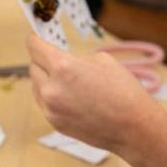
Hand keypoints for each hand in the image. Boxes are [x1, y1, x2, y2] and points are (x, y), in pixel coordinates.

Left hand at [28, 34, 166, 153]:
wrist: (133, 128)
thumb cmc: (124, 91)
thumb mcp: (102, 60)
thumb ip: (75, 58)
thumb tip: (61, 60)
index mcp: (63, 68)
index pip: (35, 47)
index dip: (35, 40)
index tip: (36, 38)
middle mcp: (51, 89)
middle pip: (33, 67)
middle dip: (42, 61)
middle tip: (54, 59)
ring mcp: (50, 109)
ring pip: (37, 86)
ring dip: (46, 80)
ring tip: (66, 80)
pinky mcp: (54, 123)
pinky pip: (44, 103)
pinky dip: (51, 96)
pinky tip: (69, 96)